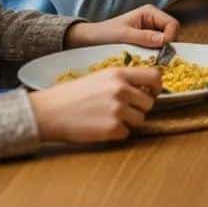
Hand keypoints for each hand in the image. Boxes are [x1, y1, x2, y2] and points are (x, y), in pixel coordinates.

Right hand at [29, 66, 160, 143]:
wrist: (50, 112)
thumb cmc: (73, 94)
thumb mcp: (101, 76)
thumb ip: (124, 79)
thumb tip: (145, 87)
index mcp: (119, 74)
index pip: (155, 76)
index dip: (157, 86)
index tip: (153, 92)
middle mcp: (121, 90)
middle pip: (149, 102)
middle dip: (140, 108)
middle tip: (125, 110)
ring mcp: (117, 110)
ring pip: (140, 119)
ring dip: (130, 121)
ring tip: (110, 118)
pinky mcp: (111, 129)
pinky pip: (126, 133)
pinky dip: (117, 133)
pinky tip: (101, 127)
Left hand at [64, 5, 180, 50]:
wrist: (89, 41)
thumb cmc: (104, 34)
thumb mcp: (123, 36)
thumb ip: (144, 37)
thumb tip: (164, 41)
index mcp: (150, 12)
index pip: (172, 24)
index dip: (170, 38)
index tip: (162, 51)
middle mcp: (154, 20)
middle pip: (172, 33)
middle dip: (167, 46)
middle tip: (157, 58)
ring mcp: (151, 31)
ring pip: (166, 43)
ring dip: (161, 52)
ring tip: (150, 61)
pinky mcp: (147, 42)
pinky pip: (158, 49)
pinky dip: (155, 56)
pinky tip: (147, 62)